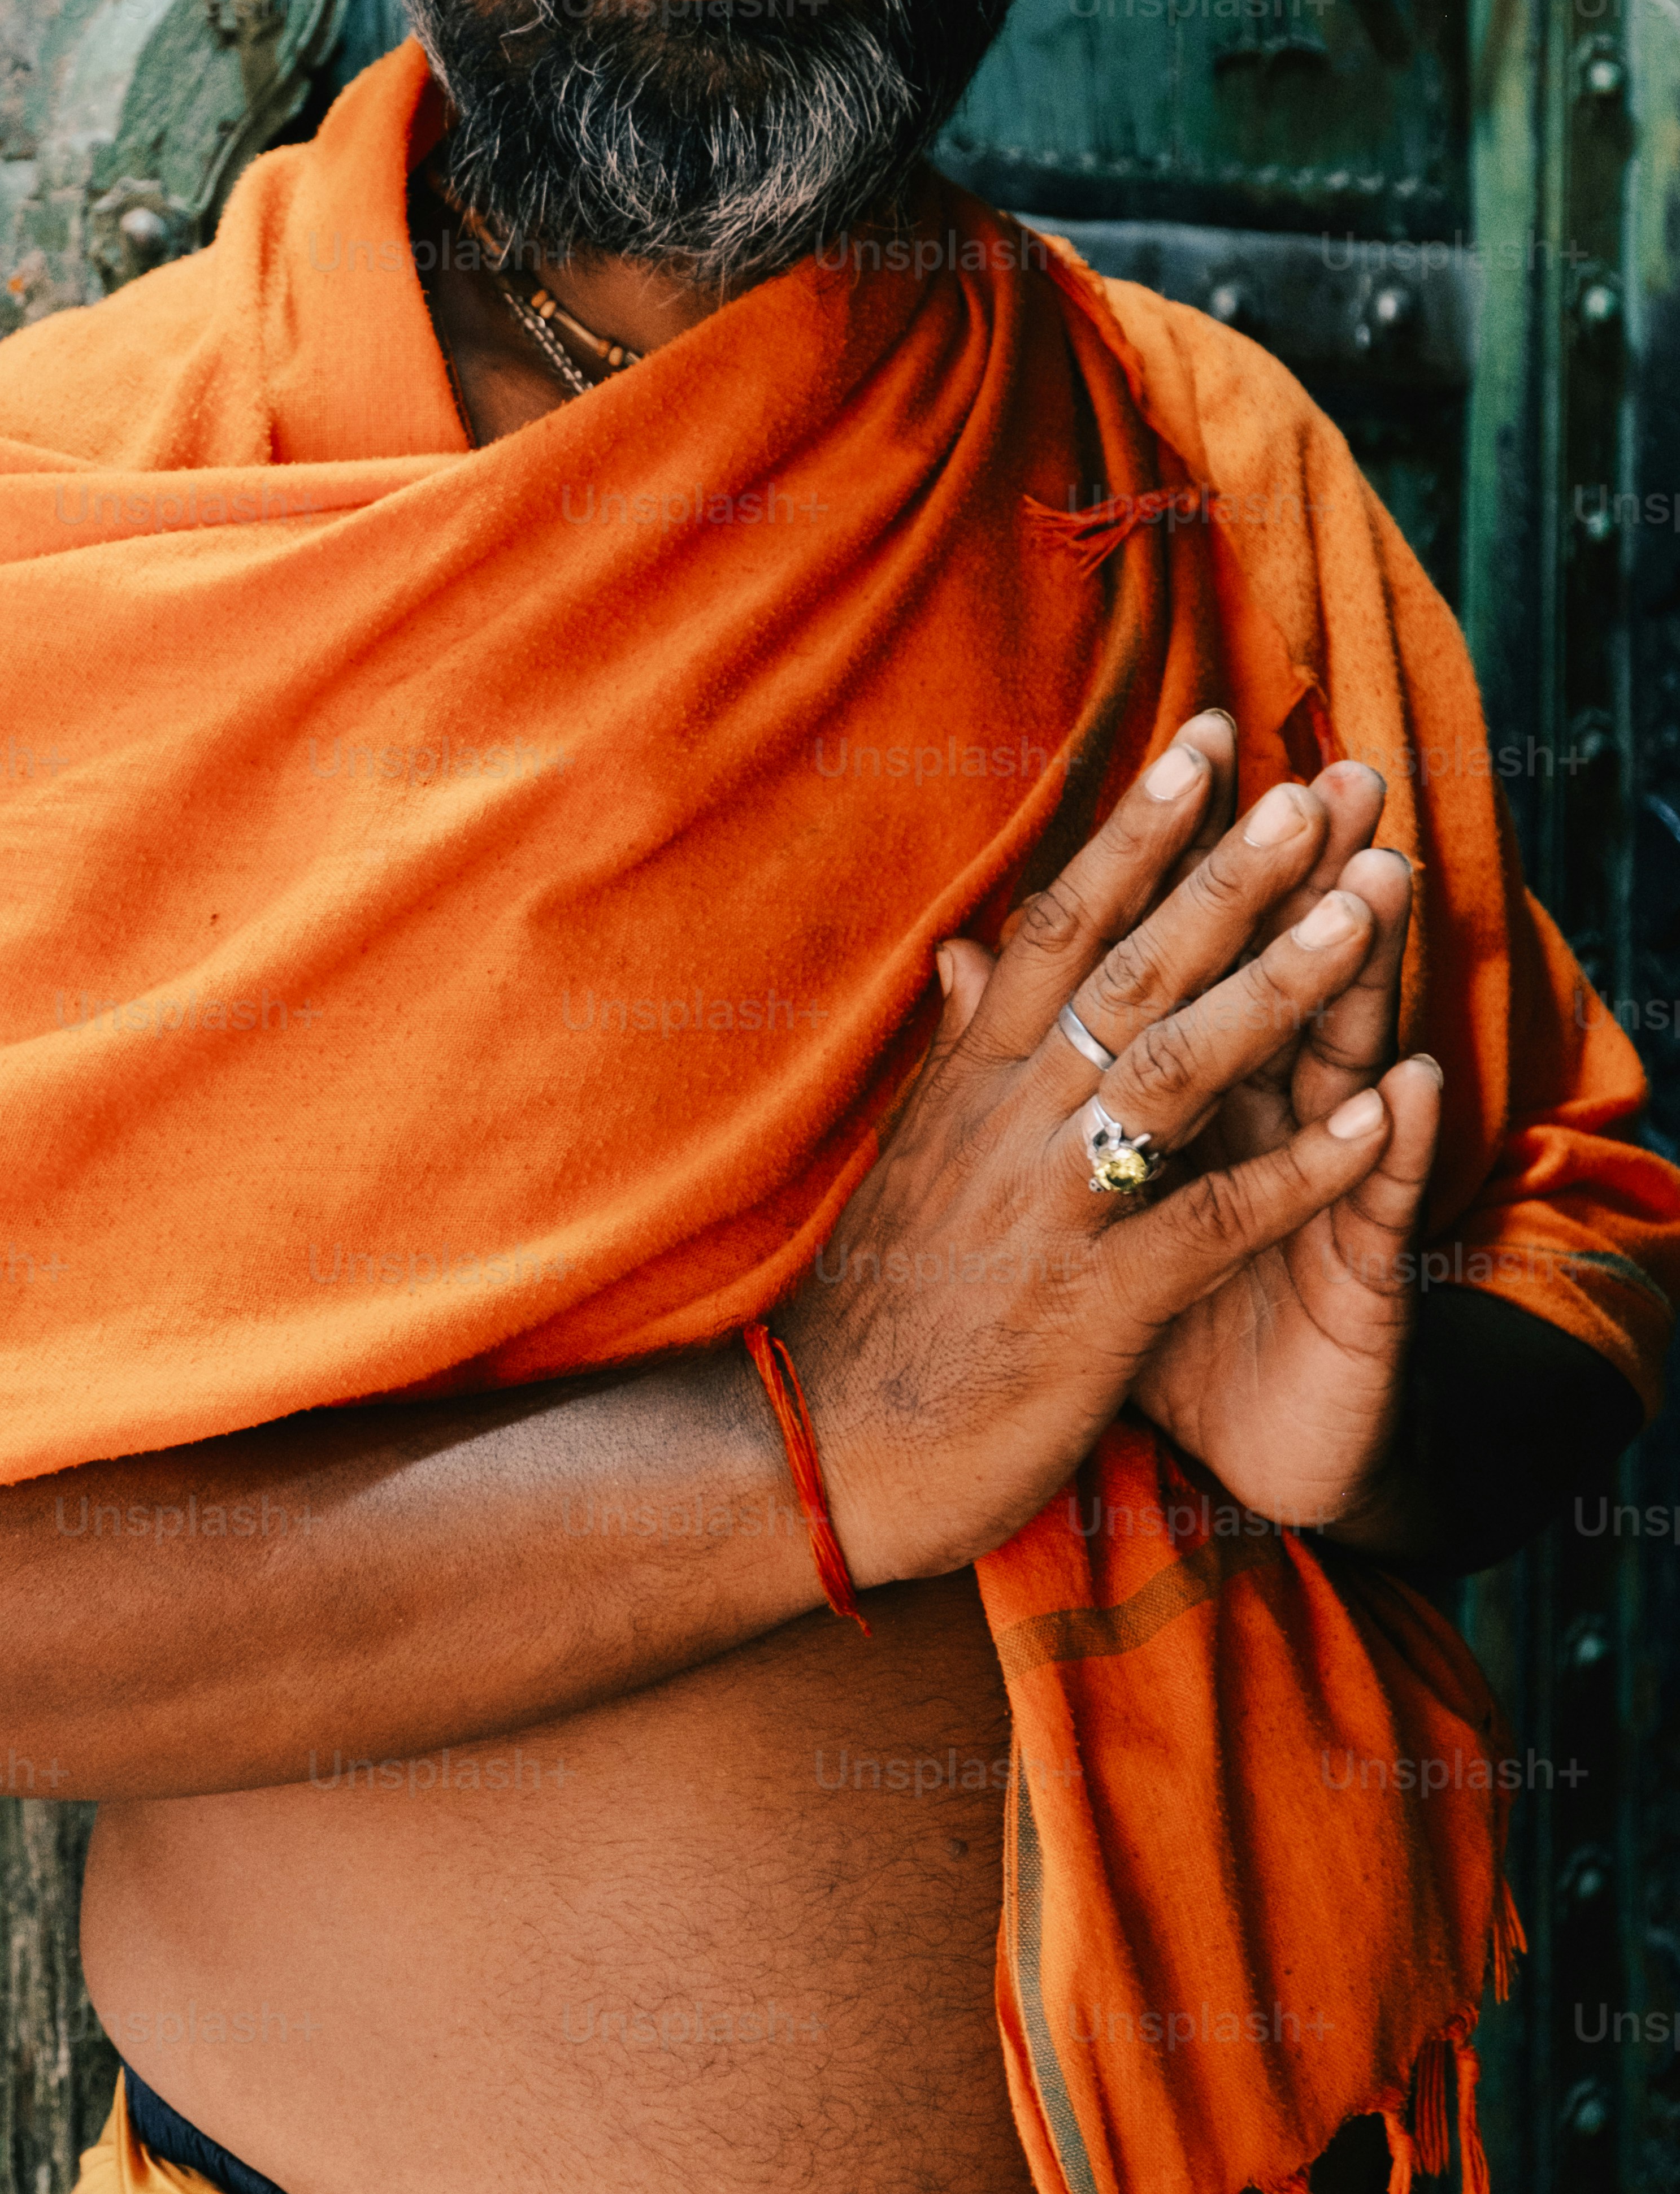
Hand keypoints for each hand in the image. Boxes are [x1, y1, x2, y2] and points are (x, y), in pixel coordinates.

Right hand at [783, 715, 1427, 1588]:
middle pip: (1130, 966)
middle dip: (1228, 871)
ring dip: (1278, 984)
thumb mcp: (914, 1158)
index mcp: (971, 1079)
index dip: (1137, 827)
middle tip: (1310, 787)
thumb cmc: (883, 1306)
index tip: (1206, 741)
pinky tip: (1372, 1123)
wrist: (821, 1453)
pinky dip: (1296, 1170)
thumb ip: (960, 1053)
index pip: (1061, 923)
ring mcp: (1049, 1207)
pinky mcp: (1093, 1306)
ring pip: (1175, 1067)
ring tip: (1362, 911)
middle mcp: (1008, 1119)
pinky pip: (1210, 1220)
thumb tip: (964, 953)